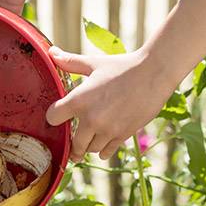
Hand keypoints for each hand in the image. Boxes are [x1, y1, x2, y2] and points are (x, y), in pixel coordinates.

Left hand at [46, 46, 174, 161]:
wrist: (154, 73)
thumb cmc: (123, 66)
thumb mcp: (94, 63)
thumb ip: (71, 62)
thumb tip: (51, 53)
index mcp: (79, 100)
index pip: (53, 118)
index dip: (53, 118)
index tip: (58, 117)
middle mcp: (91, 119)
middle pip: (73, 144)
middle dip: (73, 143)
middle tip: (73, 143)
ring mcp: (108, 129)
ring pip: (90, 149)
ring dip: (89, 146)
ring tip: (89, 141)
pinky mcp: (123, 135)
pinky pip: (106, 152)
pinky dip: (103, 150)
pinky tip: (102, 146)